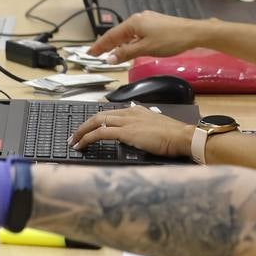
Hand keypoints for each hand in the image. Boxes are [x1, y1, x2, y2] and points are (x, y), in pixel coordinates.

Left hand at [69, 103, 193, 156]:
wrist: (182, 136)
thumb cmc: (174, 136)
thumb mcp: (156, 128)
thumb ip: (144, 128)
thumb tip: (136, 134)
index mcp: (137, 110)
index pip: (111, 112)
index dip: (97, 121)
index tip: (89, 128)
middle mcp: (130, 112)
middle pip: (100, 115)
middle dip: (84, 125)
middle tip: (75, 135)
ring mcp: (127, 120)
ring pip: (96, 121)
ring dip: (82, 132)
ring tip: (74, 141)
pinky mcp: (126, 132)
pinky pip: (101, 133)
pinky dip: (88, 138)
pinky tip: (81, 145)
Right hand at [86, 11, 208, 62]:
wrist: (193, 33)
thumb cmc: (172, 38)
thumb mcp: (145, 48)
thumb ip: (126, 53)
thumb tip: (110, 58)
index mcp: (134, 22)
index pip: (111, 36)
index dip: (100, 46)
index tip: (90, 53)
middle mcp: (139, 18)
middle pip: (118, 33)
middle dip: (106, 44)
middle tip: (96, 54)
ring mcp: (148, 21)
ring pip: (127, 34)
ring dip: (118, 44)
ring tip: (110, 53)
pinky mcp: (155, 25)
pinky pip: (136, 33)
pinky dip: (129, 42)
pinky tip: (129, 48)